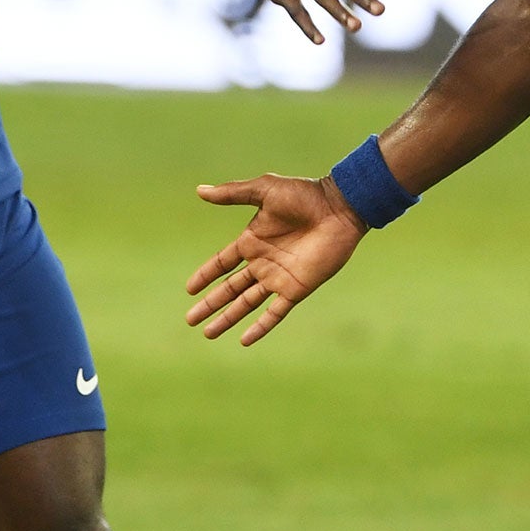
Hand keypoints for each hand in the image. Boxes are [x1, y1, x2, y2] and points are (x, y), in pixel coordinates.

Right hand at [186, 173, 367, 344]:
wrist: (339, 209)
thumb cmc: (304, 196)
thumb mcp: (265, 190)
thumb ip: (233, 193)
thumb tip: (199, 190)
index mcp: (252, 241)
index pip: (222, 263)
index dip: (206, 275)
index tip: (189, 289)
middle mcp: (262, 262)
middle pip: (230, 289)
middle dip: (210, 304)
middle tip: (190, 320)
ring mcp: (278, 278)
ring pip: (246, 303)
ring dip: (227, 318)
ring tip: (208, 333)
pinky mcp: (296, 289)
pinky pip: (274, 313)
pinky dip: (260, 327)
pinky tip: (244, 340)